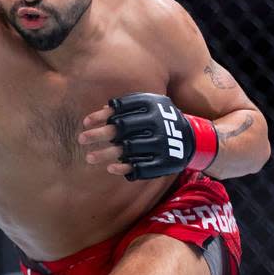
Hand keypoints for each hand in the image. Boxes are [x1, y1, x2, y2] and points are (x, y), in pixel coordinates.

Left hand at [94, 93, 218, 180]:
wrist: (193, 138)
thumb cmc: (162, 118)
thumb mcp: (150, 106)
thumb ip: (128, 107)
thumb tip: (102, 109)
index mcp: (153, 106)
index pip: (121, 110)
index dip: (101, 116)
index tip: (85, 122)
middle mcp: (157, 124)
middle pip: (121, 129)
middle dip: (99, 134)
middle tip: (81, 138)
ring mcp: (161, 144)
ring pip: (128, 149)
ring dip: (105, 153)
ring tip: (88, 156)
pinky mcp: (164, 162)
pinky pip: (141, 166)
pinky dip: (124, 167)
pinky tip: (109, 168)